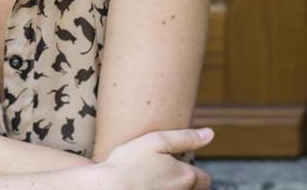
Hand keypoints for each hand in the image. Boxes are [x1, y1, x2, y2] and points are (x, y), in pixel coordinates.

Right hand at [97, 127, 213, 188]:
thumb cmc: (129, 163)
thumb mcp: (157, 140)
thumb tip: (209, 134)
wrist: (108, 188)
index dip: (197, 171)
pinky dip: (159, 189)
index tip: (181, 164)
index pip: (205, 179)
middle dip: (188, 182)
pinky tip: (146, 185)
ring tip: (155, 178)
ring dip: (173, 186)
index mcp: (185, 177)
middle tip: (169, 171)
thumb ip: (185, 138)